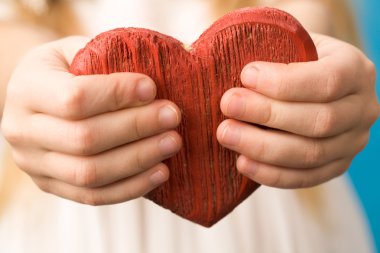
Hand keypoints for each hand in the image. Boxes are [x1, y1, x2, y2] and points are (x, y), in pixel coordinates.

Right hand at [1, 36, 181, 204]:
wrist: (35, 98)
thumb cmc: (65, 70)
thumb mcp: (74, 51)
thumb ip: (104, 60)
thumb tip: (152, 87)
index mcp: (28, 90)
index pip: (74, 98)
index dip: (117, 94)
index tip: (152, 88)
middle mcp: (22, 131)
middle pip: (85, 139)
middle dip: (136, 128)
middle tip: (172, 116)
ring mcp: (34, 165)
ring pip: (90, 173)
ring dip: (139, 159)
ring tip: (172, 143)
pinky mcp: (51, 185)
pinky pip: (93, 196)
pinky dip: (131, 187)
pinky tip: (161, 172)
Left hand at [217, 33, 379, 188]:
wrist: (310, 81)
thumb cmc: (294, 60)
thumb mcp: (292, 45)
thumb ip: (274, 57)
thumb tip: (240, 81)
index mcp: (356, 70)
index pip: (328, 81)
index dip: (284, 82)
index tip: (245, 75)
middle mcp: (363, 109)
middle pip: (320, 121)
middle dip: (267, 114)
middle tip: (228, 105)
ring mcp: (352, 142)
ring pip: (311, 154)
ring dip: (263, 147)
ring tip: (226, 134)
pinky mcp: (336, 166)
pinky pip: (306, 177)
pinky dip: (271, 174)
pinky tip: (242, 162)